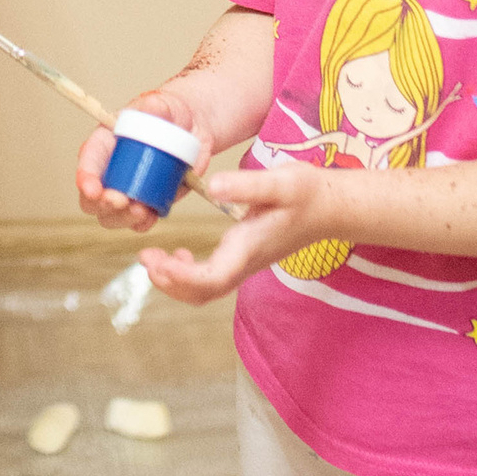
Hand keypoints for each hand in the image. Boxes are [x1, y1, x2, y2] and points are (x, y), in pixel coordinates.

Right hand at [77, 85, 216, 232]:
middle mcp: (110, 170)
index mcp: (106, 142)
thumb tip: (151, 107)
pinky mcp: (147, 202)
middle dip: (102, 204)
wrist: (192, 129)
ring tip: (141, 211)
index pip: (89, 160)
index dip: (86, 176)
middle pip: (92, 197)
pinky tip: (150, 217)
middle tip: (121, 200)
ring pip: (111, 215)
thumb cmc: (169, 113)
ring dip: (122, 218)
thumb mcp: (162, 105)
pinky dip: (142, 224)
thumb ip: (155, 106)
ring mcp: (127, 190)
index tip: (92, 189)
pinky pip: (137, 221)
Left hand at [135, 160, 330, 303]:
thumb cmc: (308, 193)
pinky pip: (210, 279)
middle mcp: (245, 263)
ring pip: (205, 291)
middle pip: (203, 293)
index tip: (156, 259)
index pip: (211, 279)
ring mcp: (244, 264)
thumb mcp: (281, 181)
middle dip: (170, 283)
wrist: (331, 207)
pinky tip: (177, 254)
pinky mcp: (243, 258)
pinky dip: (187, 273)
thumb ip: (247, 185)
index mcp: (249, 247)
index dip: (180, 276)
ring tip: (152, 259)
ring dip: (175, 281)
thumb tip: (214, 185)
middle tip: (145, 258)